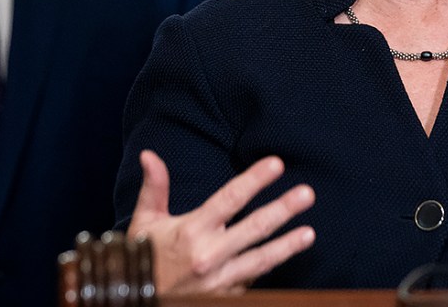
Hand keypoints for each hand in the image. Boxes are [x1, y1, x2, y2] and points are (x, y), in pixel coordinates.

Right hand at [126, 150, 315, 294]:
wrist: (138, 300)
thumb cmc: (142, 257)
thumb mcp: (145, 221)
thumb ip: (154, 187)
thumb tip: (149, 155)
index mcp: (191, 231)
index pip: (230, 199)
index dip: (255, 180)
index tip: (276, 164)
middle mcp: (208, 255)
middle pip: (254, 229)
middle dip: (283, 210)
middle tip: (307, 194)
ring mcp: (219, 281)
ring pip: (260, 260)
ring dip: (287, 246)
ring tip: (309, 233)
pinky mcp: (224, 297)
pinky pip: (251, 280)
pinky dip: (266, 267)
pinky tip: (285, 253)